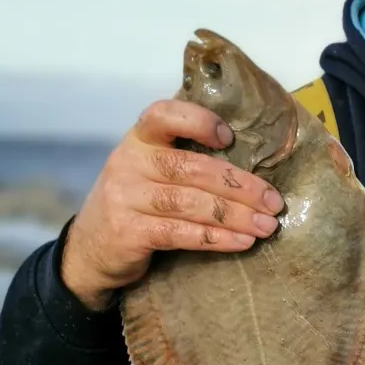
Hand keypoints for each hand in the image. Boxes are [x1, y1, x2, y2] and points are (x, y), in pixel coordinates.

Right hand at [60, 99, 284, 310]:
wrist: (90, 250)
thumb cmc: (137, 202)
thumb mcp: (150, 169)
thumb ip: (186, 158)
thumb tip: (254, 167)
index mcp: (140, 139)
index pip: (163, 115)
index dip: (198, 121)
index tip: (230, 137)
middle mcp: (129, 162)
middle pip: (192, 167)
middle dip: (240, 186)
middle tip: (274, 202)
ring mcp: (125, 197)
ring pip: (190, 203)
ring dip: (236, 216)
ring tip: (266, 226)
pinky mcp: (128, 232)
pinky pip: (180, 233)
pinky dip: (216, 239)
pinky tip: (241, 242)